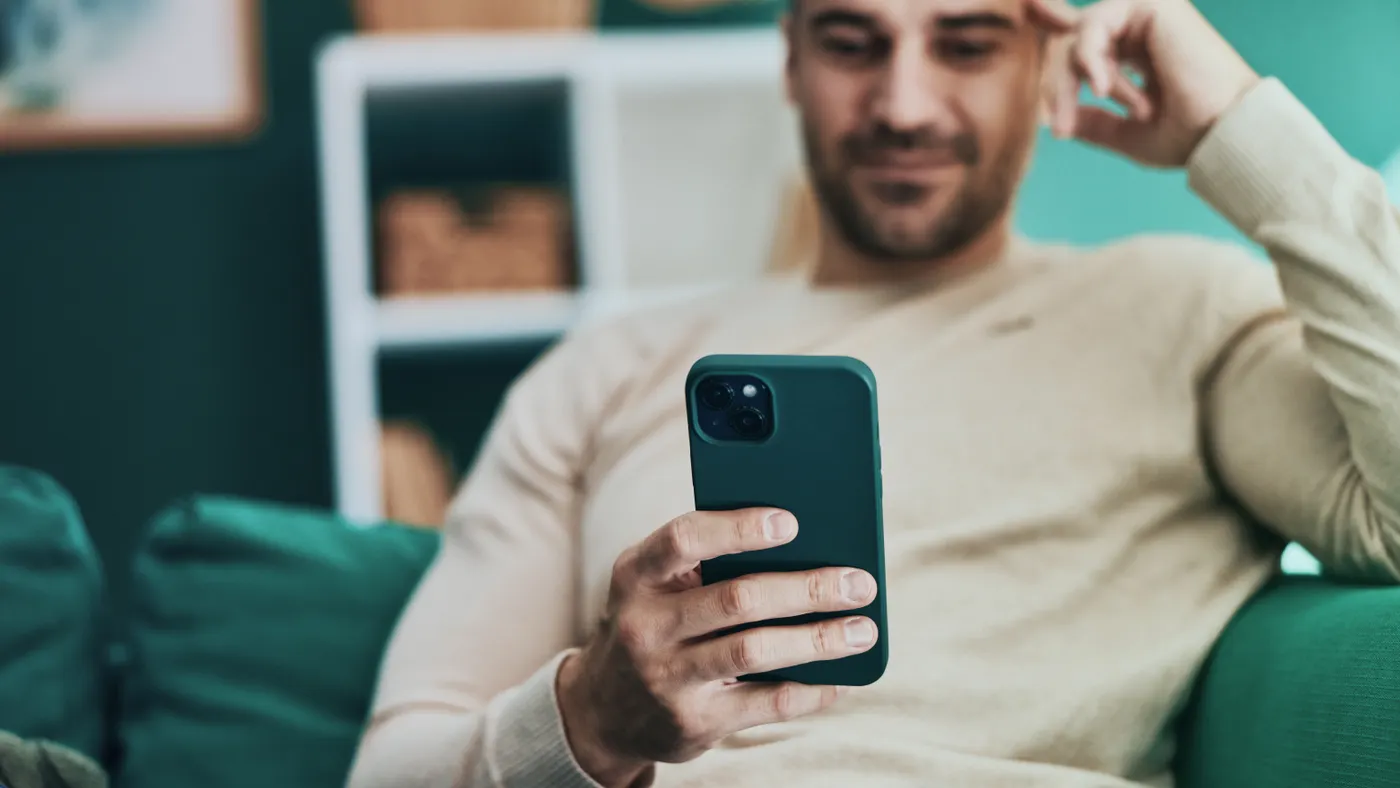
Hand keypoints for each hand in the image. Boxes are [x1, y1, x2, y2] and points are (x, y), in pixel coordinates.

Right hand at [556, 508, 879, 786]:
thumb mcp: (653, 585)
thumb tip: (802, 544)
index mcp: (636, 576)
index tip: (791, 522)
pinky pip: (763, 704)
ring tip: (863, 630)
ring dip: (819, 639)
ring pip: (755, 650)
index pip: (684, 539)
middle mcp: (645, 625)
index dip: (738, 529)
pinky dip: (810, 690)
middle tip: (859, 582)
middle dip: (807, 587)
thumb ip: (703, 561)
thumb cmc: (652, 623)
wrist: (601, 710)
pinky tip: (839, 679)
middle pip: (737, 598)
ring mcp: (667, 678)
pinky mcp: (692, 722)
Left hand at [1027, 0, 1261, 166]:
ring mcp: (1148, 13)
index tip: (1058, 130)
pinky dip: (1088, 58)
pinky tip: (1103, 88)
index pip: (1084, 53)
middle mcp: (1144, 29)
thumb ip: (1095, 124)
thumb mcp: (1129, 135)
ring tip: (1076, 117)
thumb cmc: (1188, 137)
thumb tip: (1057, 122)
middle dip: (1058, 88)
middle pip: (1073, 45)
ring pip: (1077, 35)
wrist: (1224, 131)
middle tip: (1059, 129)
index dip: (1059, 81)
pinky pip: (1093, 25)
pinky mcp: (1152, 4)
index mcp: (1141, 53)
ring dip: (1068, 80)